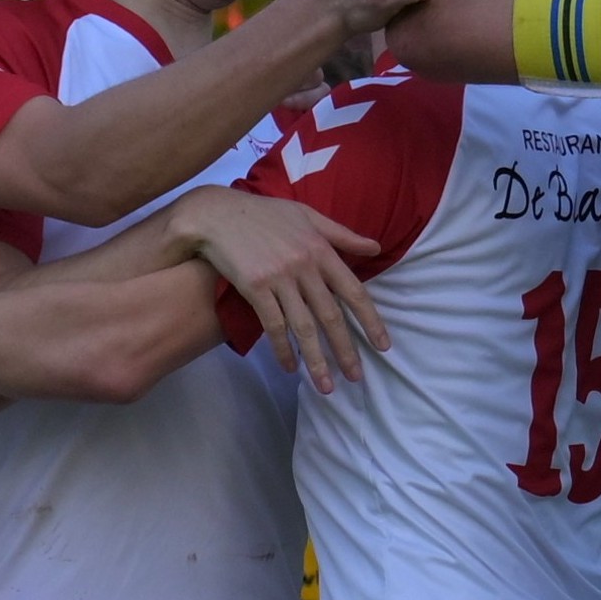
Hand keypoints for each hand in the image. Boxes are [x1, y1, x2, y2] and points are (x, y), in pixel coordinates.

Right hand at [170, 189, 387, 392]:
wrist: (218, 214)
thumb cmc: (265, 213)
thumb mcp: (308, 215)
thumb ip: (343, 235)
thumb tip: (377, 248)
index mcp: (321, 250)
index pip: (353, 291)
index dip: (370, 321)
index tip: (382, 346)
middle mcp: (304, 266)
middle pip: (330, 316)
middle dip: (345, 350)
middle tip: (356, 377)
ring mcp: (279, 278)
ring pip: (303, 327)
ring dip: (316, 360)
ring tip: (326, 386)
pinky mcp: (255, 288)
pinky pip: (273, 326)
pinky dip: (283, 349)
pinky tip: (289, 367)